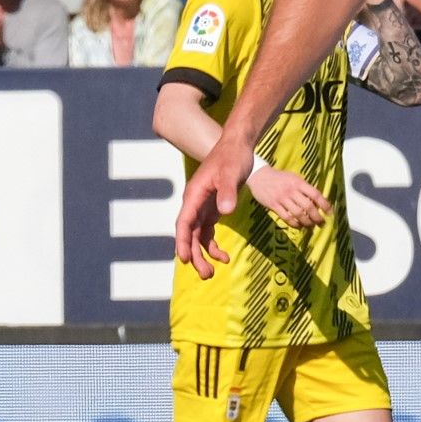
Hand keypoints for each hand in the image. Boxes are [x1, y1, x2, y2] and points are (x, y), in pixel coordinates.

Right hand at [173, 136, 253, 277]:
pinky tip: (224, 257)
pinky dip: (213, 246)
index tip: (185, 259)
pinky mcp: (211, 210)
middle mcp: (194, 204)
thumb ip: (227, 192)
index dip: (182, 242)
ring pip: (197, 237)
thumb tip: (225, 212)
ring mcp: (202, 208)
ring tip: (212, 272)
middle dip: (195, 255)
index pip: (184, 223)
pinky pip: (207, 233)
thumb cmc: (233, 158)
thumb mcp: (232, 173)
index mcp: (194, 195)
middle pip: (189, 234)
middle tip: (206, 274)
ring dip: (203, 255)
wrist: (237, 147)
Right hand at [248, 164, 331, 229]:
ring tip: (311, 226)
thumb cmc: (279, 177)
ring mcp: (282, 198)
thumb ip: (304, 187)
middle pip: (308, 206)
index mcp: (299, 183)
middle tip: (321, 223)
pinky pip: (286, 217)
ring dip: (306, 222)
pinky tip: (298, 226)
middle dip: (317, 217)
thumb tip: (318, 199)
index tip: (330, 212)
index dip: (325, 205)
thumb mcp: (294, 178)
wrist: (259, 176)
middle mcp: (291, 191)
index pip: (315, 194)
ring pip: (298, 214)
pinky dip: (294, 223)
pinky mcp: (273, 205)